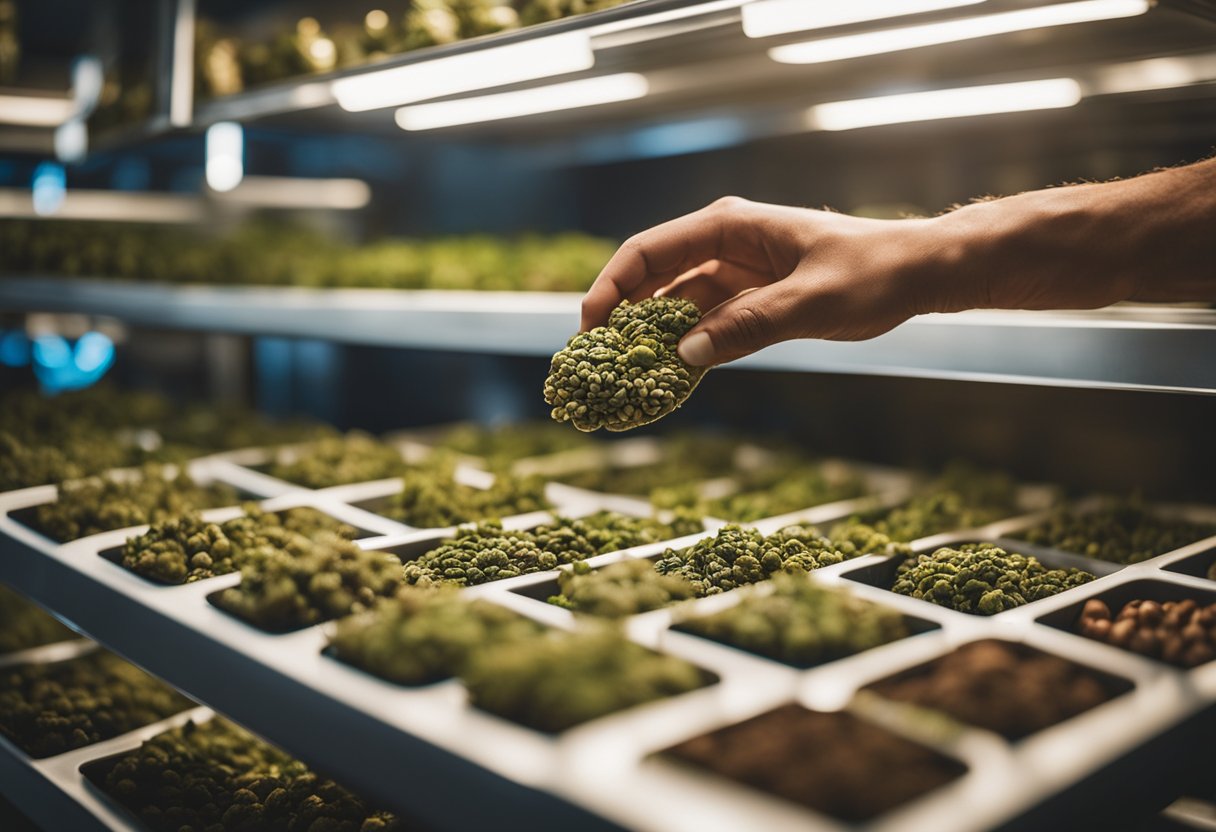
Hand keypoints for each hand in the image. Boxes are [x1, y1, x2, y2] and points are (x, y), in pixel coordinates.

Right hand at [581, 196, 957, 366]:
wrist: (917, 274)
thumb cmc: (871, 272)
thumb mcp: (812, 301)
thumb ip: (749, 326)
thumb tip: (685, 356)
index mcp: (730, 226)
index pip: (649, 251)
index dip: (611, 287)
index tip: (587, 327)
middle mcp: (724, 245)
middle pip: (651, 278)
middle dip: (619, 317)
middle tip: (593, 361)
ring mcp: (735, 274)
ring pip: (674, 306)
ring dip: (649, 339)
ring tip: (621, 376)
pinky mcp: (750, 300)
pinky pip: (704, 325)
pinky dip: (684, 350)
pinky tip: (665, 379)